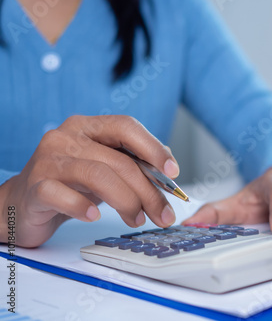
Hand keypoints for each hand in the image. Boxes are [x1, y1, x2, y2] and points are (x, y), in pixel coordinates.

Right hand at [0, 115, 178, 246]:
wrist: (22, 203)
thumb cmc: (71, 184)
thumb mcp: (107, 168)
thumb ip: (134, 162)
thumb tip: (169, 166)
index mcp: (88, 127)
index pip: (126, 126)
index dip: (153, 148)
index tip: (173, 173)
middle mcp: (67, 137)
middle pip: (119, 161)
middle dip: (148, 191)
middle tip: (164, 215)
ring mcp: (48, 160)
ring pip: (98, 176)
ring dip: (126, 202)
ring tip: (137, 219)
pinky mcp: (34, 186)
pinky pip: (62, 195)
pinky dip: (83, 208)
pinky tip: (95, 217)